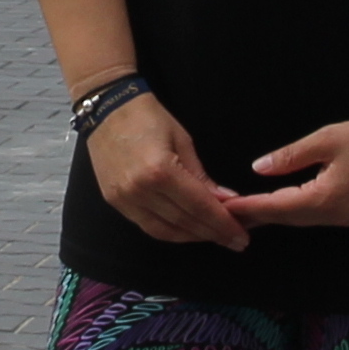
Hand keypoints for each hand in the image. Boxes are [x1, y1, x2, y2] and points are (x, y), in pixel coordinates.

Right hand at [83, 92, 245, 252]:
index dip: (222, 224)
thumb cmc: (149, 117)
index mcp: (160, 171)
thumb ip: (201, 176)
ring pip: (164, 230)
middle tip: (235, 241)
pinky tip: (187, 231)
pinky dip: (169, 232)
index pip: (199, 206)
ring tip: (213, 236)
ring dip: (192, 237)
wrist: (107, 108)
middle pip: (183, 222)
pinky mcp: (113, 202)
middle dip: (212, 233)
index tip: (241, 236)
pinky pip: (146, 225)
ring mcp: (123, 199)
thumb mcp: (182, 141)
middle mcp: (140, 191)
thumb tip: (225, 201)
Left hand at [223, 109, 348, 232]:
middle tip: (227, 213)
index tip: (225, 207)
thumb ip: (290, 157)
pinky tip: (281, 207)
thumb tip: (258, 168)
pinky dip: (295, 212)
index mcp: (325, 199)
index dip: (250, 207)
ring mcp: (346, 219)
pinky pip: (316, 218)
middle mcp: (334, 216)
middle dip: (257, 215)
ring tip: (247, 211)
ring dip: (276, 215)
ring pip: (302, 220)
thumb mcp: (326, 139)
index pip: (278, 206)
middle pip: (288, 218)